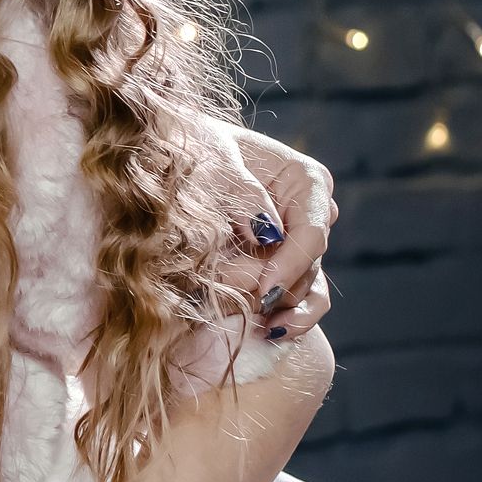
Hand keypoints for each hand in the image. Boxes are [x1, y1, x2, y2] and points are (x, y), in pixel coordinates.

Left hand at [211, 122, 332, 344]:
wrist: (171, 160)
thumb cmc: (192, 150)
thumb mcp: (212, 161)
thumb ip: (241, 193)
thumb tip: (267, 232)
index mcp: (306, 182)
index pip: (311, 234)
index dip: (289, 265)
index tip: (263, 289)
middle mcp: (311, 215)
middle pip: (305, 266)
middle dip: (268, 284)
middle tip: (225, 290)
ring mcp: (298, 244)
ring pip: (300, 288)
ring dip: (266, 301)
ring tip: (237, 308)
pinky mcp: (283, 267)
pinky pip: (300, 301)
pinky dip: (287, 317)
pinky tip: (271, 331)